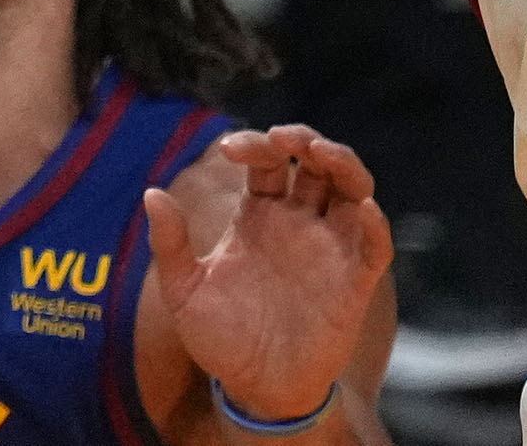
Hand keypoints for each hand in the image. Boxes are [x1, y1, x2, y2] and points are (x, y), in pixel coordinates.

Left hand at [146, 127, 391, 428]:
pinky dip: (375, 224)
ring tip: (322, 153)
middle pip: (315, 162)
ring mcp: (329, 248)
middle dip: (304, 139)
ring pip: (351, 189)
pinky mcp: (354, 281)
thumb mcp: (185, 292)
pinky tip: (362, 208)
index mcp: (259, 215)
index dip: (254, 143)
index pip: (266, 161)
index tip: (230, 147)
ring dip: (344, 164)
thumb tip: (151, 193)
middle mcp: (299, 223)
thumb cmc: (221, 338)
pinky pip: (375, 245)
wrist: (256, 389)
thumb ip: (170, 244)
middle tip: (286, 137)